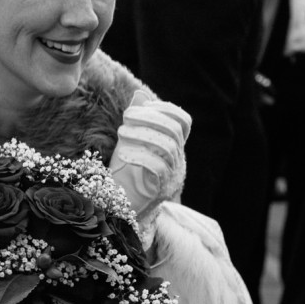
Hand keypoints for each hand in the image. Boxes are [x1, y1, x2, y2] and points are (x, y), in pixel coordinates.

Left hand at [109, 91, 191, 214]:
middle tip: (126, 116)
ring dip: (142, 135)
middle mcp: (178, 160)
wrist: (122, 209)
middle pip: (174, 131)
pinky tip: (123, 154)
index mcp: (174, 147)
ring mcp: (172, 176)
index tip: (145, 105)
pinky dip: (140, 156)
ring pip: (166, 147)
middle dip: (149, 118)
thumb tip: (141, 94)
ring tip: (121, 132)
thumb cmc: (126, 174)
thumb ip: (137, 121)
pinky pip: (157, 168)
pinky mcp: (161, 190)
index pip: (183, 122)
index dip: (167, 108)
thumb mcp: (130, 143)